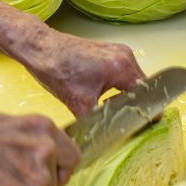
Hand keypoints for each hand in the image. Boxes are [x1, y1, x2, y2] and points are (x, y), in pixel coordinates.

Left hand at [17, 26, 145, 116]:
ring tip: (111, 109)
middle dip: (133, 104)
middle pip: (140, 87)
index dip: (145, 111)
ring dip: (124, 95)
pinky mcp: (108, 51)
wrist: (40, 48)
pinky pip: (122, 72)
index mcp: (122, 67)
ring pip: (131, 80)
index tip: (144, 125)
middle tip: (122, 121)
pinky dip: (117, 86)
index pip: (146, 94)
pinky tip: (104, 97)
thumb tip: (105, 137)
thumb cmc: (56, 70)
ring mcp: (117, 51)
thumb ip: (98, 121)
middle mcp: (124, 56)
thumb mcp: (79, 103)